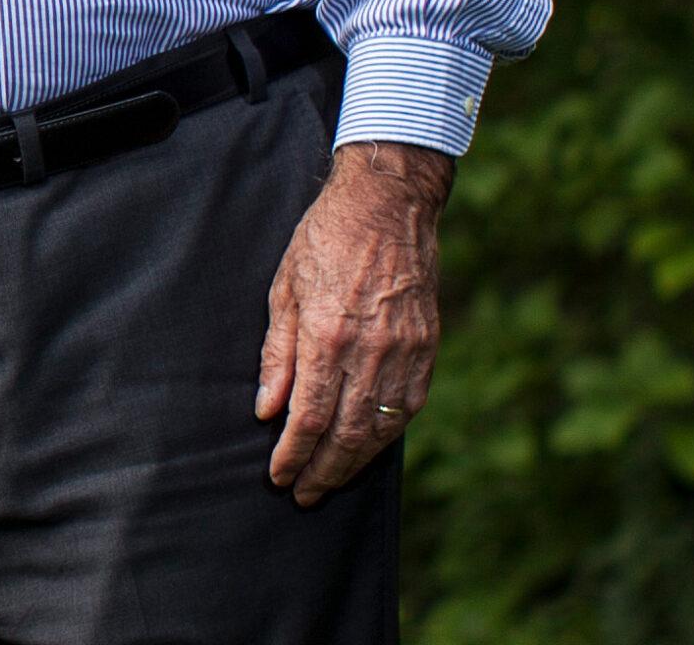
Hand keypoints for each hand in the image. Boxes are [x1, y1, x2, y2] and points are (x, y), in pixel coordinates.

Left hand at [255, 139, 452, 505]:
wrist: (388, 200)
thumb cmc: (326, 236)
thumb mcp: (285, 285)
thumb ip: (278, 352)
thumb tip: (267, 408)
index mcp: (328, 335)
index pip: (308, 418)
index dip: (292, 454)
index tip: (279, 476)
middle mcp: (370, 352)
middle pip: (346, 435)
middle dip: (322, 471)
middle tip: (304, 493)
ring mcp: (404, 351)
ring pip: (381, 430)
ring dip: (355, 463)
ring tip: (332, 479)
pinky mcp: (427, 346)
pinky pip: (408, 407)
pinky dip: (388, 435)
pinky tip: (370, 445)